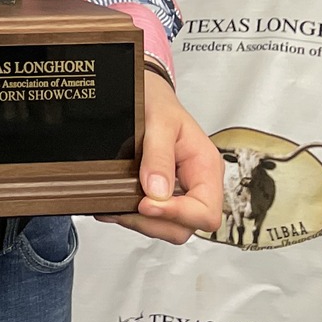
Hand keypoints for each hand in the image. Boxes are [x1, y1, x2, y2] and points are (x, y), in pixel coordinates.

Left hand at [97, 71, 222, 243]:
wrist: (147, 93)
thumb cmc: (158, 102)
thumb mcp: (158, 121)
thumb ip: (158, 156)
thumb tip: (156, 192)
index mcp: (206, 167)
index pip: (206, 212)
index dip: (176, 214)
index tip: (145, 204)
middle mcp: (198, 183)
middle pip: (186, 227)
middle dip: (153, 222)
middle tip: (124, 207)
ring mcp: (182, 191)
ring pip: (168, 227)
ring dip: (140, 222)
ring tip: (115, 205)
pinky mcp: (164, 194)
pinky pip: (154, 217)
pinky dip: (133, 215)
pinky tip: (115, 204)